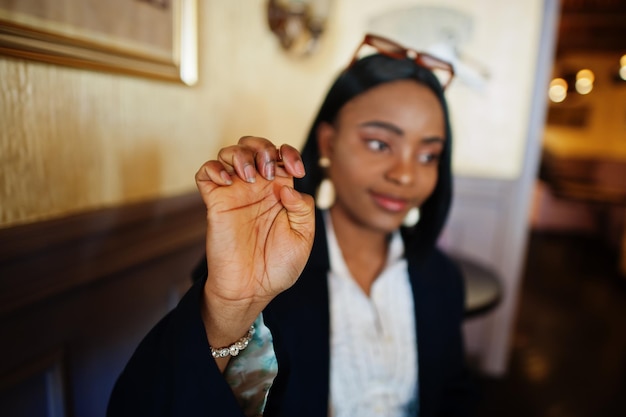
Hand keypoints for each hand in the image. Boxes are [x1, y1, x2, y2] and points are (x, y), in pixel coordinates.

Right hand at [195, 137, 314, 349]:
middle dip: (262, 148)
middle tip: (269, 171)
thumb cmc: (278, 266)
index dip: (289, 153)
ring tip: (250, 178)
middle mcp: (257, 188)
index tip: (296, 170)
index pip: (282, 156)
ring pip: (229, 153)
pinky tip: (227, 181)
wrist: (252, 289)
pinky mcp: (215, 202)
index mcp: (280, 191)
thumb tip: (287, 186)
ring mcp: (235, 193)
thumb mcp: (303, 237)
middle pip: (254, 146)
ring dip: (240, 155)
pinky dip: (214, 168)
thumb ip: (303, 208)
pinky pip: (206, 173)